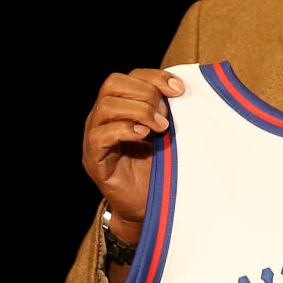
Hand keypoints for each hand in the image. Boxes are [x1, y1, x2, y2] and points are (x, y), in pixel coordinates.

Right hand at [82, 69, 184, 243]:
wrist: (149, 206)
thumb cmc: (161, 167)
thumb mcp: (169, 132)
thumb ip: (171, 110)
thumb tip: (188, 89)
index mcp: (121, 106)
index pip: (131, 76)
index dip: (155, 77)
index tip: (180, 89)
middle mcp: (103, 117)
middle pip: (112, 83)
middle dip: (145, 92)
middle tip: (166, 114)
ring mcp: (95, 137)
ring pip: (106, 106)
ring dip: (138, 111)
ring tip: (160, 127)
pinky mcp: (95, 159)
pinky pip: (101, 135)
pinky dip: (125, 130)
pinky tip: (144, 136)